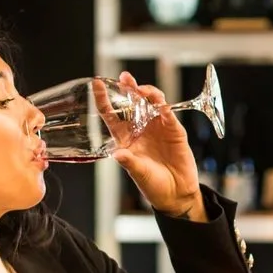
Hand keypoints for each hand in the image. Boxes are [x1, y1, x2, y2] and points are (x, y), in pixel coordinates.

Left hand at [107, 70, 205, 220]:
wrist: (176, 194)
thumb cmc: (153, 185)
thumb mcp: (138, 174)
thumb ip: (129, 162)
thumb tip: (117, 154)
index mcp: (126, 138)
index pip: (112, 115)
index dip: (104, 99)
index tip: (96, 84)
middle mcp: (141, 129)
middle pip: (133, 103)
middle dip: (129, 88)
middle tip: (124, 77)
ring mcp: (158, 128)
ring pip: (152, 103)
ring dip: (146, 93)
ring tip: (140, 88)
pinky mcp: (175, 131)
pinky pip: (168, 114)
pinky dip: (163, 106)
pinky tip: (158, 102)